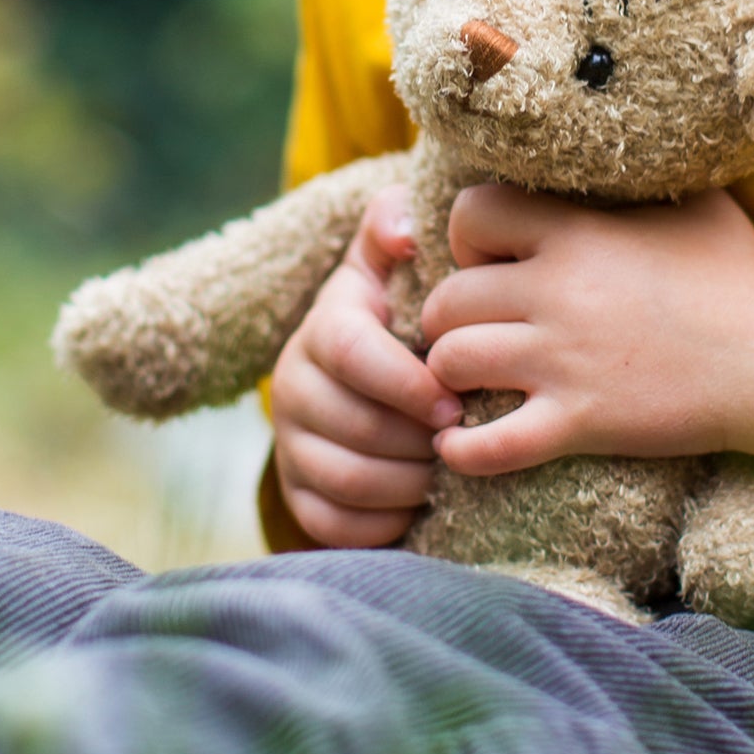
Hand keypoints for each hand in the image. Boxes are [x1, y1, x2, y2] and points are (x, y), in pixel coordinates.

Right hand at [269, 187, 461, 546]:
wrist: (361, 370)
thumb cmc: (398, 313)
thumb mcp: (392, 264)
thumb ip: (394, 227)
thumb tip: (405, 228)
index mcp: (323, 328)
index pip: (353, 355)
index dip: (408, 384)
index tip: (455, 405)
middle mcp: (291, 385)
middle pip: (357, 426)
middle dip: (419, 441)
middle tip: (464, 443)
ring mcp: (289, 442)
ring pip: (348, 479)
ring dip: (408, 483)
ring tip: (448, 470)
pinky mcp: (295, 491)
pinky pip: (333, 525)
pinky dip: (382, 522)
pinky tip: (417, 503)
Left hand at [423, 185, 753, 482]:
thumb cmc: (744, 277)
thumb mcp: (696, 202)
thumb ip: (642, 181)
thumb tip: (628, 149)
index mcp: (578, 232)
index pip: (470, 214)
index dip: (467, 237)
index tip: (489, 259)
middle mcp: (557, 290)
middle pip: (446, 298)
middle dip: (448, 316)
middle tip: (473, 328)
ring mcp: (563, 360)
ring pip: (450, 362)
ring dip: (450, 374)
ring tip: (469, 380)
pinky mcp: (580, 423)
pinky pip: (488, 445)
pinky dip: (463, 450)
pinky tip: (461, 445)